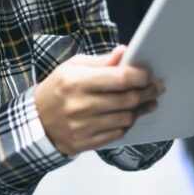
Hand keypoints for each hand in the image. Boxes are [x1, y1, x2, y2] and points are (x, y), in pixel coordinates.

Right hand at [34, 45, 164, 154]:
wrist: (37, 121)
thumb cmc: (58, 89)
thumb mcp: (73, 67)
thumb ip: (101, 61)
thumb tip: (125, 52)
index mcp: (76, 81)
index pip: (120, 78)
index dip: (140, 75)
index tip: (148, 73)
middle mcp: (80, 105)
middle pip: (127, 99)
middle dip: (147, 92)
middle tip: (156, 87)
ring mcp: (82, 126)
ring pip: (126, 118)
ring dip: (140, 109)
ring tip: (148, 101)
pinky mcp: (86, 142)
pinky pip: (117, 133)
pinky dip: (127, 123)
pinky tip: (131, 115)